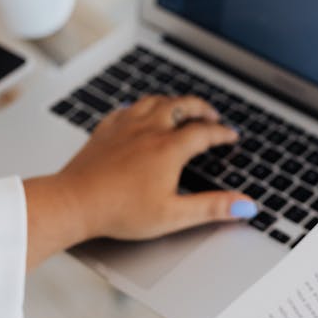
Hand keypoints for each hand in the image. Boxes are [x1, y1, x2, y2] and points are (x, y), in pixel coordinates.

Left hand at [23, 95, 256, 268]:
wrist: (74, 202)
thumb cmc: (119, 211)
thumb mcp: (173, 216)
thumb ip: (212, 208)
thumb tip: (244, 206)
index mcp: (169, 148)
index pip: (205, 132)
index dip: (222, 133)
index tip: (230, 136)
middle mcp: (149, 130)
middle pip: (182, 105)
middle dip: (201, 108)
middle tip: (211, 115)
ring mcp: (125, 126)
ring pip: (155, 101)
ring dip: (174, 102)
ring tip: (181, 108)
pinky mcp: (105, 130)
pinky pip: (129, 108)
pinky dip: (142, 107)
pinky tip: (141, 115)